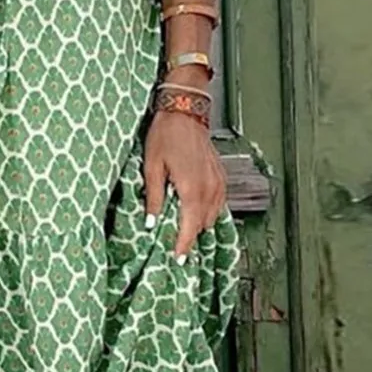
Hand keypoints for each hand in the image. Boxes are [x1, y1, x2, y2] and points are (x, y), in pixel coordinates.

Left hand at [144, 106, 225, 260]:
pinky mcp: (220, 176)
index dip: (184, 246)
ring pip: (212, 216)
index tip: (178, 259)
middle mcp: (208, 188)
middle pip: (202, 225)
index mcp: (191, 188)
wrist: (185, 111)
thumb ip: (153, 197)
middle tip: (176, 247)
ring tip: (185, 231)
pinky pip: (218, 203)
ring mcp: (217, 182)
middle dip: (190, 237)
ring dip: (199, 225)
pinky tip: (197, 211)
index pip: (190, 227)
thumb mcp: (151, 166)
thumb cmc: (166, 134)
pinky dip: (208, 211)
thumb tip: (150, 221)